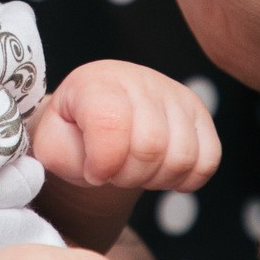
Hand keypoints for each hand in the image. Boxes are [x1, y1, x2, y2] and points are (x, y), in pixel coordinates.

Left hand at [30, 61, 220, 191]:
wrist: (99, 119)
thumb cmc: (74, 133)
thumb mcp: (52, 143)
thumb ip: (61, 154)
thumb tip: (96, 165)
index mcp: (97, 82)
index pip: (111, 123)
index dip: (102, 162)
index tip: (93, 170)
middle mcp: (140, 80)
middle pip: (150, 147)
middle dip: (128, 176)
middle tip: (113, 173)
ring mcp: (174, 95)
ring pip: (182, 157)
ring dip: (155, 179)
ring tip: (135, 169)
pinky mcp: (199, 114)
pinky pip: (208, 160)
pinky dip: (184, 178)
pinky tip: (160, 171)